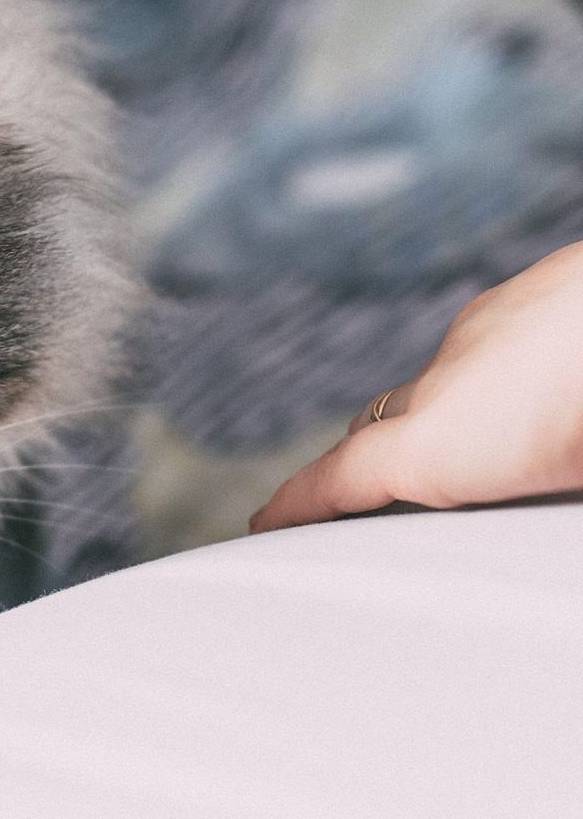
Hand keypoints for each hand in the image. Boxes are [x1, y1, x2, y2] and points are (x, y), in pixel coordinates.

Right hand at [250, 242, 582, 532]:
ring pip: (435, 386)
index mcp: (438, 444)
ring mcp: (478, 331)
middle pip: (375, 429)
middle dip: (372, 466)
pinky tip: (554, 389)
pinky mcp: (519, 294)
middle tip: (397, 507)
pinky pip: (479, 348)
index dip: (292, 507)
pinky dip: (495, 376)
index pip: (334, 482)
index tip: (265, 524)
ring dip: (451, 419)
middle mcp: (441, 381)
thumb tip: (505, 506)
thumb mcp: (560, 489)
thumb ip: (509, 499)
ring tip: (522, 447)